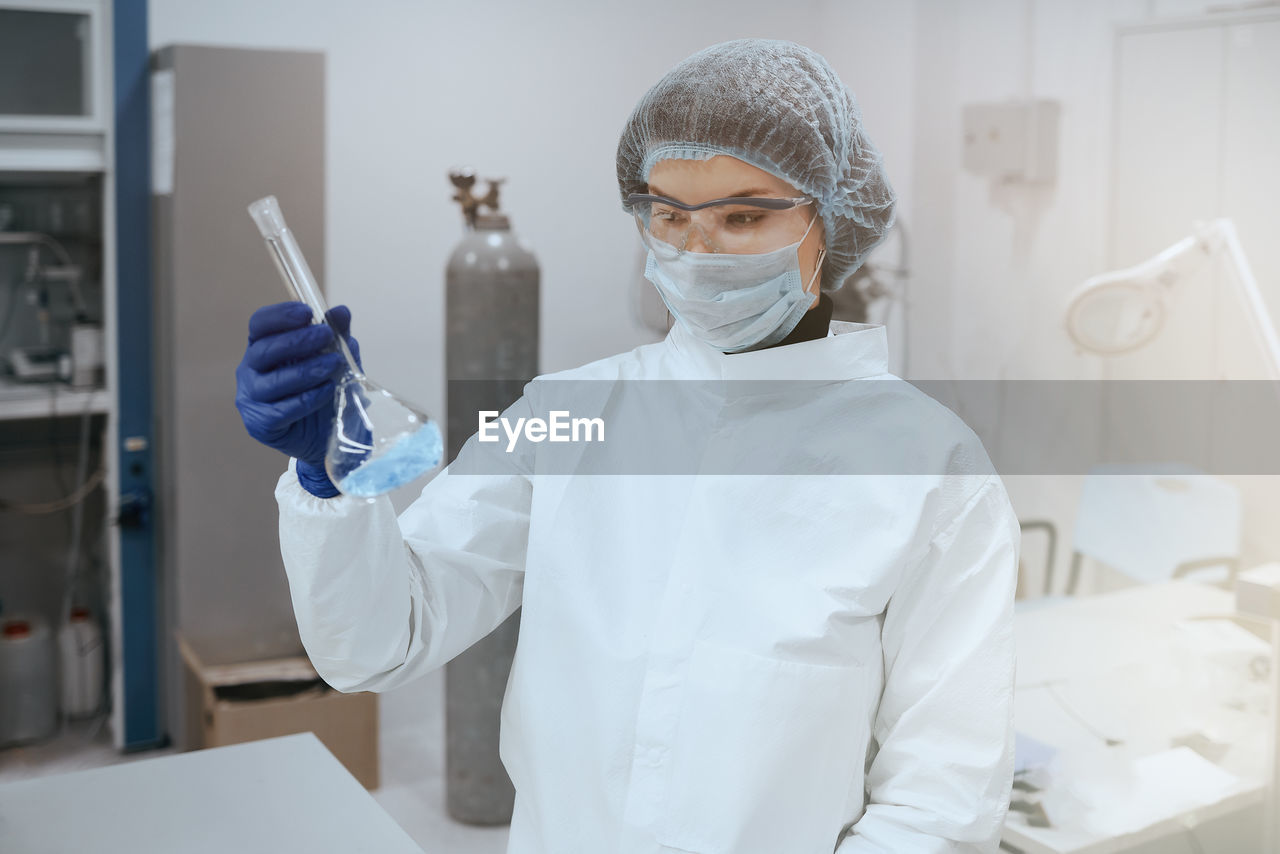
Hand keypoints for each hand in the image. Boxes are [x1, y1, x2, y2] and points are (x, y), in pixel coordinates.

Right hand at [235, 301, 360, 472]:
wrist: (330, 434)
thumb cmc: (326, 389)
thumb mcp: (337, 358)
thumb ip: (338, 336)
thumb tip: (341, 311)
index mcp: (263, 348)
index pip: (260, 325)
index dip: (280, 316)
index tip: (307, 312)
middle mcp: (251, 371)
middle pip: (264, 350)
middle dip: (297, 341)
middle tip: (326, 335)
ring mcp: (252, 398)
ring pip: (273, 381)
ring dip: (306, 370)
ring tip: (333, 364)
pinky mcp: (260, 424)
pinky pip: (282, 410)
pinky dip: (307, 399)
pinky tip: (327, 391)